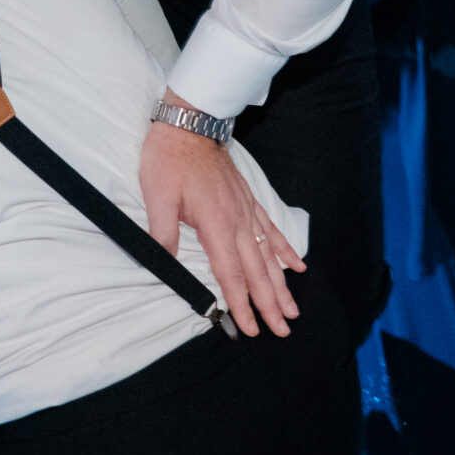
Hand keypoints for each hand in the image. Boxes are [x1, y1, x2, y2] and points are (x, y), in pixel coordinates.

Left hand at [140, 96, 305, 337]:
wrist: (189, 125)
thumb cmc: (169, 160)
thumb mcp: (157, 198)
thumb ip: (163, 235)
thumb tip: (165, 266)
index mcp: (215, 225)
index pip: (232, 275)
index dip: (242, 304)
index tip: (251, 328)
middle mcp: (237, 222)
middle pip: (258, 271)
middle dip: (270, 303)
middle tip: (283, 329)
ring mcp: (246, 210)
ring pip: (269, 255)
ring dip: (282, 284)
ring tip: (293, 308)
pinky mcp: (248, 200)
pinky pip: (271, 230)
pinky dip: (285, 250)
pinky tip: (297, 265)